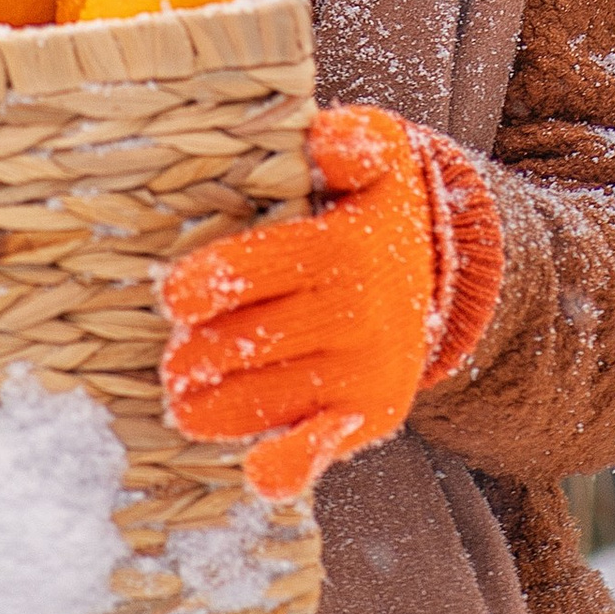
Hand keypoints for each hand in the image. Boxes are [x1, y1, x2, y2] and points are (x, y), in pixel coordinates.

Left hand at [160, 103, 452, 502]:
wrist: (441, 272)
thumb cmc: (376, 206)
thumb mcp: (378, 154)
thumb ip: (354, 140)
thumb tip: (327, 141)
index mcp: (344, 247)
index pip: (254, 270)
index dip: (202, 286)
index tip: (174, 296)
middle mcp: (358, 312)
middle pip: (245, 342)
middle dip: (194, 355)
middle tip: (172, 358)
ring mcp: (365, 369)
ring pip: (264, 397)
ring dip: (210, 406)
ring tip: (184, 398)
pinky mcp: (371, 414)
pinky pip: (322, 445)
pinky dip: (289, 465)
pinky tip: (259, 473)